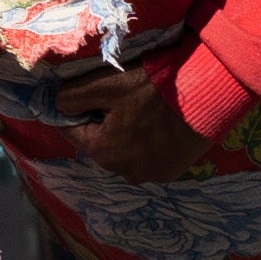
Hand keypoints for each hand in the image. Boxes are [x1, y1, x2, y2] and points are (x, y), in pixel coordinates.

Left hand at [57, 65, 212, 182]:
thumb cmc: (151, 88)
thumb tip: (56, 105)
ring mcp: (151, 175)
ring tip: (140, 110)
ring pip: (125, 153)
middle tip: (116, 99)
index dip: (74, 112)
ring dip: (125, 136)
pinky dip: (147, 144)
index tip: (81, 96)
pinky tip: (158, 123)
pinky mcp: (171, 172)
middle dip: (102, 124)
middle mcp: (124, 171)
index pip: (73, 132)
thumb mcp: (106, 84)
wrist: (204, 93)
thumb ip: (73, 96)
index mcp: (104, 151)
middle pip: (101, 144)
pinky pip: (148, 158)